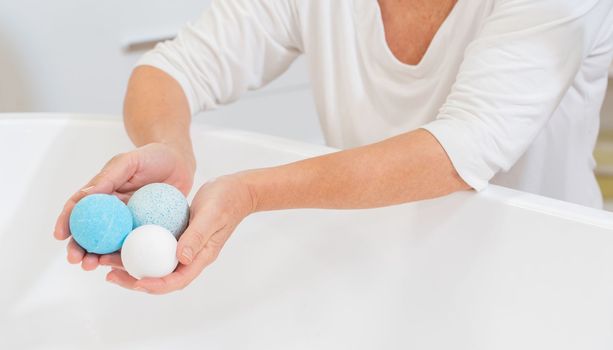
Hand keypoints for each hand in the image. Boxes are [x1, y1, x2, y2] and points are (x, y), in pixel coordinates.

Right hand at [53, 142, 195, 270]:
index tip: (59, 235)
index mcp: (101, 194)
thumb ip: (108, 177)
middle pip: (90, 233)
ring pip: (109, 244)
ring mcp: (128, 223)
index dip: (66, 222)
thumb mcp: (128, 162)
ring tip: (92, 266)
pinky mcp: (145, 230)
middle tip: (76, 260)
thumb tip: (85, 196)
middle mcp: (111, 211)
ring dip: (98, 257)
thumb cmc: (152, 157)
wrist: (180, 163)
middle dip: (79, 249)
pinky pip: (134, 246)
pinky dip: (125, 258)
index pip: (78, 209)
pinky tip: (120, 267)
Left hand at [102, 174, 254, 293]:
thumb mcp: (212, 215)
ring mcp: (182, 247)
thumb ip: (197, 236)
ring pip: (153, 263)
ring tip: (105, 260)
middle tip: (109, 275)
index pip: (177, 280)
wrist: (236, 190)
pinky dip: (137, 247)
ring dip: (130, 265)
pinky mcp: (176, 236)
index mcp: (200, 257)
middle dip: (134, 280)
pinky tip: (120, 240)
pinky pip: (153, 246)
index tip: (136, 281)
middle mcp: (189, 257)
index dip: (156, 285)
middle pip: (160, 278)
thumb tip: (181, 258)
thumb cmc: (227, 200)